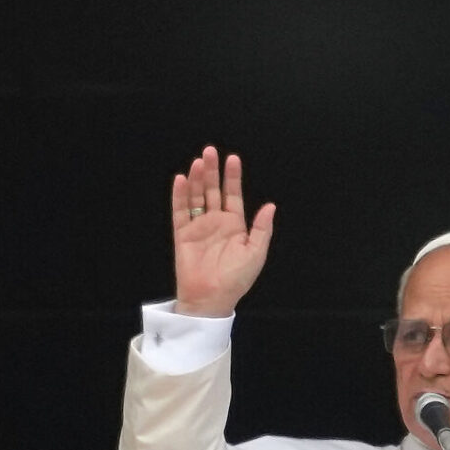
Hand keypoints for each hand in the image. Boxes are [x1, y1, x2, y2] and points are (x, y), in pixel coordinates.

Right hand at [171, 146, 275, 316]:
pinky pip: (180, 211)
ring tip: (197, 162)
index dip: (233, 177)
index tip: (233, 159)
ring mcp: (198, 227)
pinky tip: (180, 180)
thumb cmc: (236, 279)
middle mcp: (216, 222)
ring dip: (196, 179)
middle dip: (212, 171)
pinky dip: (180, 196)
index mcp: (235, 226)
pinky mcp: (183, 234)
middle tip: (210, 151)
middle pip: (213, 190)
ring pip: (196, 197)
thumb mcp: (256, 253)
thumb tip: (270, 206)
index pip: (233, 195)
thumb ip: (262, 229)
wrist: (212, 298)